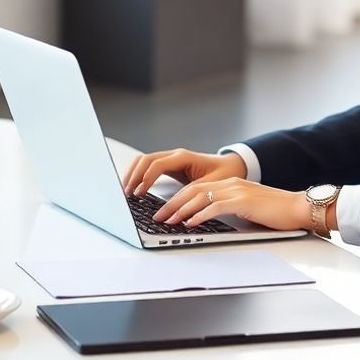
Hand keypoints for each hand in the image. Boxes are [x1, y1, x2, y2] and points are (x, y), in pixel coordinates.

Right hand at [122, 148, 246, 196]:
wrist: (233, 165)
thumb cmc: (225, 174)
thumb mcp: (211, 185)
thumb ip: (192, 192)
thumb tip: (175, 204)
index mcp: (184, 157)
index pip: (157, 164)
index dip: (146, 178)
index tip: (139, 193)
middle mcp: (175, 155)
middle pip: (145, 159)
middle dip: (134, 176)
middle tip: (127, 193)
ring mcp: (171, 159)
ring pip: (144, 160)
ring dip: (133, 174)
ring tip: (127, 191)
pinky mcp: (170, 165)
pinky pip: (149, 166)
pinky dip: (139, 174)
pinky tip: (135, 187)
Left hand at [153, 178, 311, 231]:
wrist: (299, 207)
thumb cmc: (276, 212)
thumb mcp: (247, 207)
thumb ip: (228, 209)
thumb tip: (205, 220)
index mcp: (230, 184)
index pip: (197, 189)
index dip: (178, 199)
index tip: (164, 211)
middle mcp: (231, 184)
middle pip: (193, 190)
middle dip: (172, 204)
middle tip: (158, 216)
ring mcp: (237, 190)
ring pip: (200, 197)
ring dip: (181, 210)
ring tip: (168, 221)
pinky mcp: (244, 201)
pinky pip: (216, 206)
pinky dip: (200, 214)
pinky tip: (190, 223)